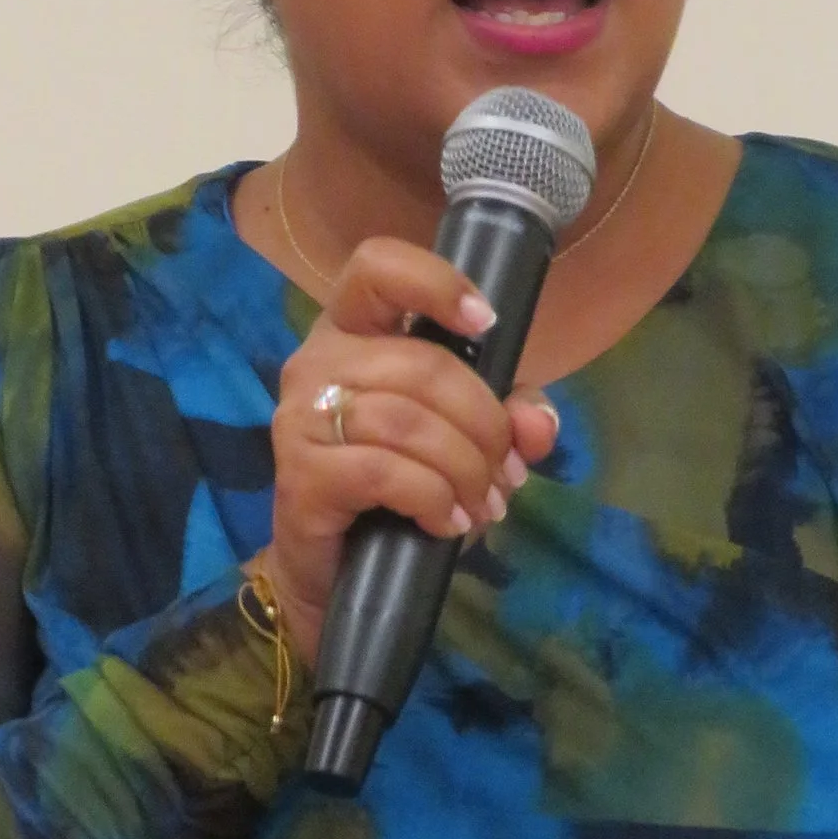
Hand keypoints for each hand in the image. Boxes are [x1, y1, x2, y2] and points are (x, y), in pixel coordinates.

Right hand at [264, 238, 560, 662]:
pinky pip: (384, 471)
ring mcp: (300, 416)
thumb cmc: (395, 490)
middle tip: (505, 474)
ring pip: (408, 421)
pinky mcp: (299, 473)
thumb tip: (538, 425)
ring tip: (482, 504)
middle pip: (422, 365)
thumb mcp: (464, 443)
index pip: (377, 267)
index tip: (486, 323)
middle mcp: (317, 361)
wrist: (335, 571)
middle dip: (484, 424)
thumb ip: (507, 420)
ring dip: (465, 468)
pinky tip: (446, 522)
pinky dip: (432, 498)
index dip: (436, 283)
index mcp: (354, 331)